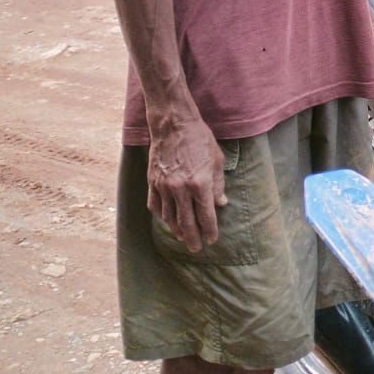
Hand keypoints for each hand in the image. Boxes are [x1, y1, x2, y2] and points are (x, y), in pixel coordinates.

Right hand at [146, 113, 225, 253]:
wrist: (173, 125)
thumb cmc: (199, 139)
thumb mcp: (217, 160)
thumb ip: (218, 185)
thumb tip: (221, 204)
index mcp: (200, 183)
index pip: (206, 215)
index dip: (209, 230)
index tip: (211, 240)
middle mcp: (180, 188)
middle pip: (186, 221)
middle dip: (192, 237)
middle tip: (196, 249)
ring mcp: (164, 186)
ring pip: (169, 216)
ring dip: (176, 229)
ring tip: (183, 237)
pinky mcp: (152, 182)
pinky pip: (155, 206)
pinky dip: (162, 216)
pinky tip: (167, 220)